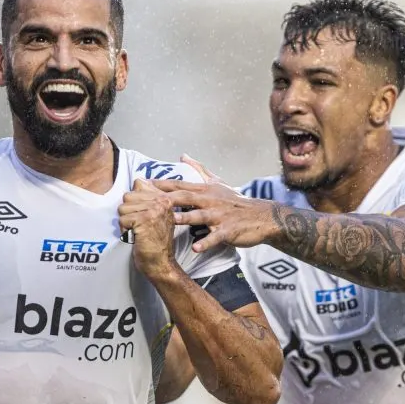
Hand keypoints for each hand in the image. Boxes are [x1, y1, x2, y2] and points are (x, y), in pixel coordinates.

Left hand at [119, 179, 179, 280]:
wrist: (161, 262)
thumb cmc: (156, 241)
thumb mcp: (158, 215)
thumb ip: (149, 197)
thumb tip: (138, 181)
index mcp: (165, 198)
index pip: (138, 184)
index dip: (134, 201)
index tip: (142, 214)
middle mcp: (162, 201)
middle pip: (127, 196)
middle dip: (128, 212)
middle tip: (139, 225)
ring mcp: (154, 210)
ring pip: (123, 208)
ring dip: (126, 222)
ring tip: (138, 231)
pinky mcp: (145, 221)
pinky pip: (122, 220)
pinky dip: (125, 231)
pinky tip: (135, 237)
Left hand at [153, 155, 273, 252]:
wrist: (261, 216)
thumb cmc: (236, 201)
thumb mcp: (218, 182)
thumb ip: (199, 169)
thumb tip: (183, 155)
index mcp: (205, 191)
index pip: (180, 186)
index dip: (162, 185)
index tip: (143, 185)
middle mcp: (210, 201)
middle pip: (186, 198)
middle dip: (167, 199)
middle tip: (150, 202)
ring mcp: (219, 216)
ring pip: (200, 216)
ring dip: (186, 218)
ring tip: (172, 221)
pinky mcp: (228, 230)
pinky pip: (216, 237)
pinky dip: (206, 242)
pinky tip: (195, 248)